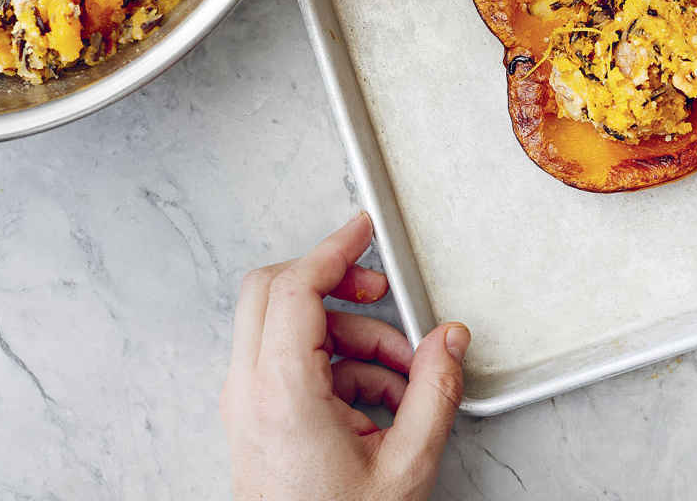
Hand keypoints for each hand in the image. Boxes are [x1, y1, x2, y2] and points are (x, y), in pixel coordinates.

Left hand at [221, 212, 469, 500]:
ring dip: (346, 334)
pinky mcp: (255, 417)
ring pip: (285, 325)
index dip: (334, 248)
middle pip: (273, 290)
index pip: (296, 287)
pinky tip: (381, 399)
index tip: (364, 228)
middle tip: (379, 292)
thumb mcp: (404, 467)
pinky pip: (289, 359)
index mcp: (280, 392)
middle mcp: (250, 389)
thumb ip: (434, 393)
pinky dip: (335, 362)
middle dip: (332, 281)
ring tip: (402, 374)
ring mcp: (247, 403)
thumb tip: (450, 338)